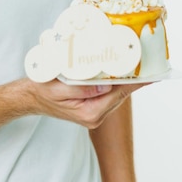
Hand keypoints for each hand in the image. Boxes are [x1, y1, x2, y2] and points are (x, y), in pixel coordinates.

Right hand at [25, 78, 148, 128]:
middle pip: (120, 96)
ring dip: (125, 82)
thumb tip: (106, 85)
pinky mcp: (91, 108)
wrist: (30, 99)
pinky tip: (120, 74)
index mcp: (89, 113)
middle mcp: (95, 116)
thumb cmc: (42, 91)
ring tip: (138, 67)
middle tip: (148, 65)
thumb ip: (82, 90)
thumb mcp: (59, 88)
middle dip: (134, 81)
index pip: (118, 95)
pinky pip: (108, 95)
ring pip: (115, 96)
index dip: (135, 84)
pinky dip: (115, 84)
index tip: (151, 76)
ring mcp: (93, 114)